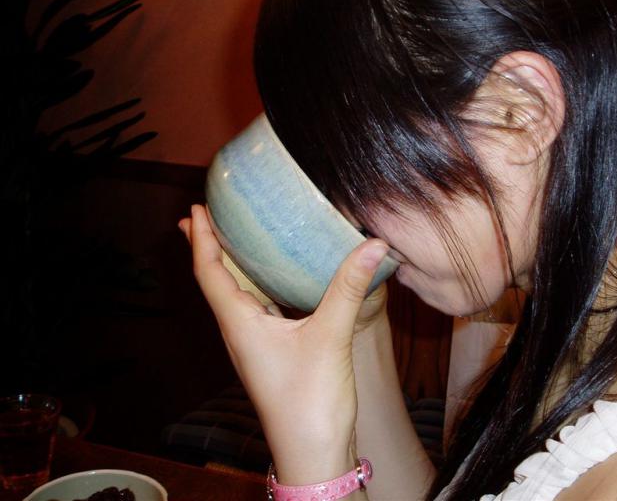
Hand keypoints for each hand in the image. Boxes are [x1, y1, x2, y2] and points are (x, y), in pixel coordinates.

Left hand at [178, 205, 388, 483]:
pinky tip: (274, 281)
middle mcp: (240, 333)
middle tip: (202, 217)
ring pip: (236, 297)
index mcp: (239, 325)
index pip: (210, 272)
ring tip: (232, 240)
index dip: (201, 239)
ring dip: (231, 267)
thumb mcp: (330, 337)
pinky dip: (258, 287)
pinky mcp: (273, 354)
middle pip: (216, 282)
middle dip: (208, 248)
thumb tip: (373, 244)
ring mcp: (255, 346)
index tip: (193, 210)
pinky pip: (258, 310)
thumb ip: (348, 288)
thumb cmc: (310, 402)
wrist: (314, 456)